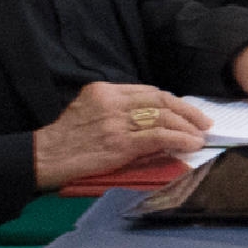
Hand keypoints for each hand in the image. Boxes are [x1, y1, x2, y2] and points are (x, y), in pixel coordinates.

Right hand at [32, 80, 210, 188]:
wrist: (44, 157)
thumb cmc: (66, 140)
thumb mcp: (88, 111)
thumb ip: (117, 110)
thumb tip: (152, 120)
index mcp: (104, 90)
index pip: (148, 92)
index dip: (172, 102)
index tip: (186, 112)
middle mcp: (112, 101)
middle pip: (160, 100)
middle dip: (186, 111)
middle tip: (203, 122)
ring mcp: (116, 121)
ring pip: (162, 116)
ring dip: (187, 126)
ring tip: (200, 136)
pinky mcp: (120, 142)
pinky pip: (158, 136)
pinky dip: (179, 139)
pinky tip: (191, 144)